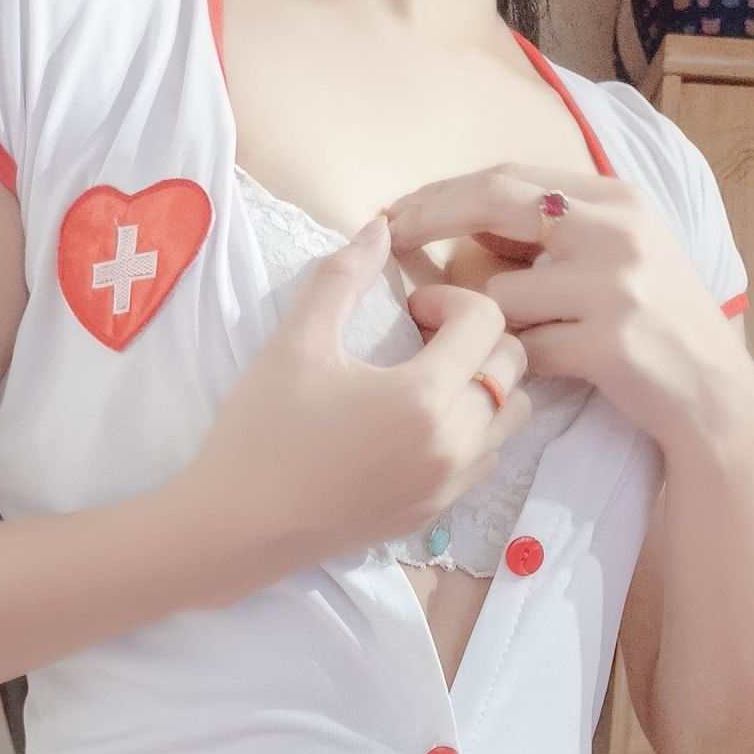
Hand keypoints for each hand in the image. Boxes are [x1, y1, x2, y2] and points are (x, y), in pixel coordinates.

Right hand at [191, 217, 530, 576]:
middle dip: (478, 337)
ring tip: (430, 379)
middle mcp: (453, 445)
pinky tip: (420, 423)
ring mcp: (448, 485)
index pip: (488, 322)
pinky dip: (473, 429)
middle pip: (513, 368)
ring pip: (512, 418)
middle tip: (423, 337)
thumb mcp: (296, 342)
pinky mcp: (435, 512)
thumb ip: (343, 276)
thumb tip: (381, 227)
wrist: (240, 527)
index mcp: (425, 397)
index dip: (452, 299)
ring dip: (485, 385)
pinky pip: (487, 459)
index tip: (410, 310)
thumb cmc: (263, 431)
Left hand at [384, 165, 750, 448]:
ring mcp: (614, 285)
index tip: (399, 211)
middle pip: (496, 201)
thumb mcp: (621, 257)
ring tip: (465, 340)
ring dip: (472, 321)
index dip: (444, 192)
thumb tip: (472, 224)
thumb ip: (557, 234)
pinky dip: (505, 363)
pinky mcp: (608, 343)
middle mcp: (616, 229)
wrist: (712, 396)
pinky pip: (523, 350)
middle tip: (385, 237)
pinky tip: (506, 374)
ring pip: (502, 292)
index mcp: (616, 198)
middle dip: (429, 217)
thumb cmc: (657, 328)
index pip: (509, 175)